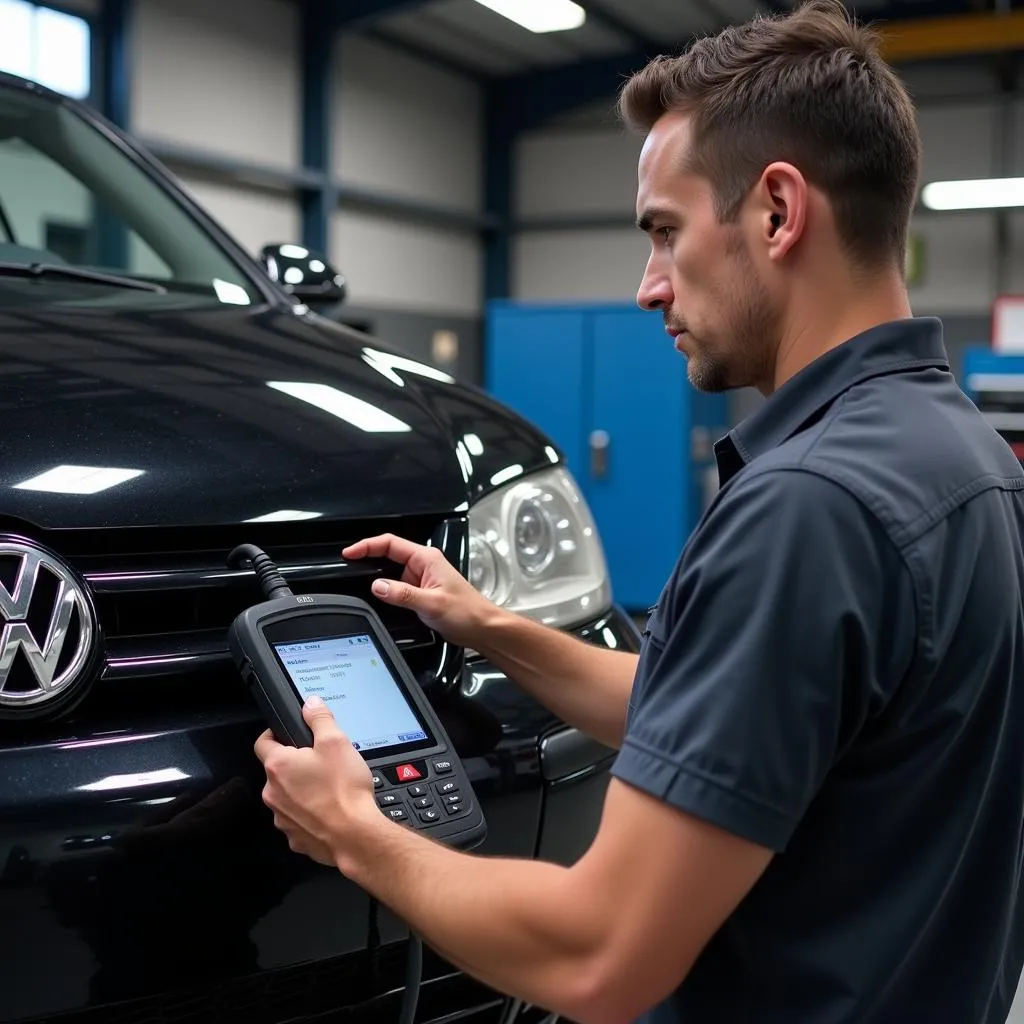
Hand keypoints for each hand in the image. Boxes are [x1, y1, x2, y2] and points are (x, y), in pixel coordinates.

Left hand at [254, 698, 382, 872]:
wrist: (354, 835)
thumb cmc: (344, 792)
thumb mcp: (337, 742)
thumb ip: (320, 719)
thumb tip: (311, 705)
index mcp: (279, 767)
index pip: (262, 743)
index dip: (273, 734)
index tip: (284, 734)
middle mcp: (274, 793)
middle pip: (278, 772)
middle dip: (296, 765)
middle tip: (321, 762)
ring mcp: (282, 818)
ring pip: (288, 797)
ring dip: (302, 791)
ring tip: (329, 788)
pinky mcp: (295, 837)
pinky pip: (298, 819)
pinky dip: (310, 814)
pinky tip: (330, 809)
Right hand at [343, 533, 498, 647]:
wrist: (481, 628)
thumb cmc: (467, 612)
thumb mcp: (432, 603)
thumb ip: (403, 594)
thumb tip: (378, 586)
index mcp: (427, 558)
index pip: (389, 543)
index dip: (366, 545)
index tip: (349, 553)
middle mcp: (423, 566)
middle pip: (387, 555)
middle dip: (367, 559)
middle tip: (347, 566)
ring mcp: (421, 579)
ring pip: (390, 573)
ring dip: (377, 577)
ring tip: (358, 582)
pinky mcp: (420, 593)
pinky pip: (396, 588)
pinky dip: (385, 591)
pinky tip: (379, 598)